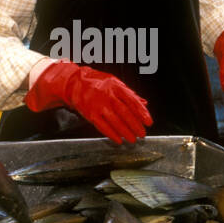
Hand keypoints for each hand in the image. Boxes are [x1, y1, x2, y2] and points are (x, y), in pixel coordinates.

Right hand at [25, 61, 151, 143]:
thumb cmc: (97, 82)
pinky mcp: (90, 114)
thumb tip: (144, 103)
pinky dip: (111, 134)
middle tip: (142, 134)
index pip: (132, 101)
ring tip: (132, 139)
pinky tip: (118, 140)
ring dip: (125, 132)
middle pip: (124, 113)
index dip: (142, 113)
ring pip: (114, 121)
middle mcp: (107, 95)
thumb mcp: (115, 83)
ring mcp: (98, 105)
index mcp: (116, 86)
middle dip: (135, 125)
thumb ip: (129, 94)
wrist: (74, 83)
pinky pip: (102, 126)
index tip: (149, 122)